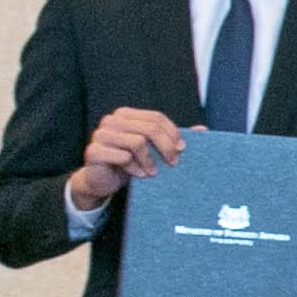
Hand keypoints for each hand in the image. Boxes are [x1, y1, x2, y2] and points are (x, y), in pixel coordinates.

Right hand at [68, 107, 186, 211]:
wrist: (102, 181)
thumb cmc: (130, 162)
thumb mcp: (152, 149)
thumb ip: (173, 138)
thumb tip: (203, 129)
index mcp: (125, 115)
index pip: (156, 117)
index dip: (173, 132)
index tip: (182, 149)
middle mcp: (111, 121)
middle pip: (150, 129)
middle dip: (166, 147)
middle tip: (173, 163)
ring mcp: (100, 135)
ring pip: (137, 142)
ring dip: (150, 160)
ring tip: (154, 172)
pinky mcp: (93, 152)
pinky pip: (123, 157)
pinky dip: (134, 168)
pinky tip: (138, 175)